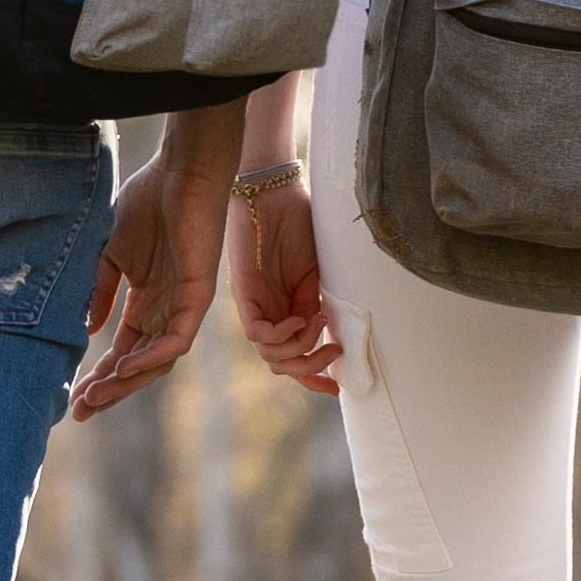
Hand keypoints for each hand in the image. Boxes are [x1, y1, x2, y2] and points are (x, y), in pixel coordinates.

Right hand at [72, 146, 226, 419]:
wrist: (179, 172)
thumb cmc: (148, 203)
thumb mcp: (111, 254)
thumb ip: (101, 291)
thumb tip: (87, 332)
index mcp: (147, 302)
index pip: (123, 351)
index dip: (100, 376)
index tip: (74, 398)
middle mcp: (167, 311)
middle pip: (139, 365)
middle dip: (110, 389)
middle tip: (81, 411)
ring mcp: (184, 306)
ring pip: (158, 360)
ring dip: (128, 381)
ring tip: (97, 395)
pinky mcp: (198, 296)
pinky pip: (177, 339)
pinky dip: (152, 356)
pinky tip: (125, 367)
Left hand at [227, 174, 339, 393]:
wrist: (278, 193)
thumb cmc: (300, 224)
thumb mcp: (320, 273)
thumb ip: (321, 304)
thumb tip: (336, 336)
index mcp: (288, 309)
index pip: (295, 356)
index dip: (314, 376)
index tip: (338, 387)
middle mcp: (270, 312)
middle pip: (281, 362)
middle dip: (310, 367)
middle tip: (334, 354)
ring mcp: (256, 305)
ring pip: (269, 353)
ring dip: (299, 348)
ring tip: (317, 323)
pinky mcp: (243, 293)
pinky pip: (257, 331)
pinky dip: (281, 335)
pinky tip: (300, 319)